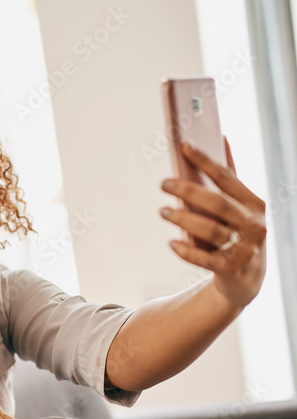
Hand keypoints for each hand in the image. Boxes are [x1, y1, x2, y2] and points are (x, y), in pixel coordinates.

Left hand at [159, 138, 266, 308]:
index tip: (184, 146)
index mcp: (254, 204)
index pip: (227, 178)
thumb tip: (222, 138)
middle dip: (188, 191)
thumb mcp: (242, 207)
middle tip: (164, 184)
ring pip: (209, 230)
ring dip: (182, 219)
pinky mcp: (230, 269)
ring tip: (163, 211)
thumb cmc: (240, 234)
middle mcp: (252, 225)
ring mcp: (243, 248)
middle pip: (217, 203)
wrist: (247, 280)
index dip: (206, 161)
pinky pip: (203, 258)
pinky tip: (171, 243)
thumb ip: (230, 178)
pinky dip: (185, 250)